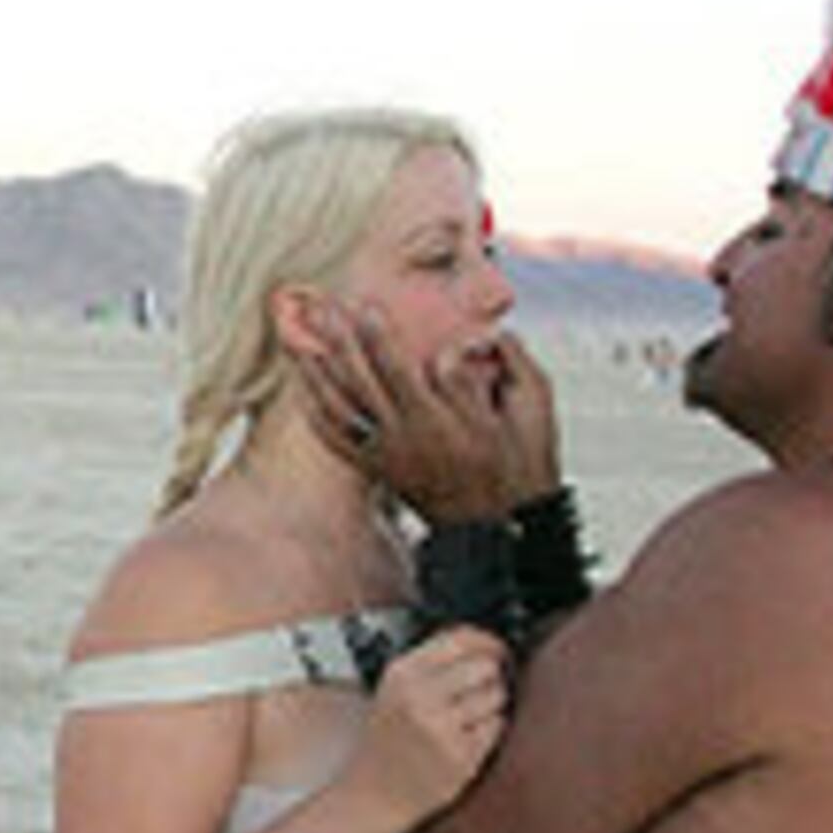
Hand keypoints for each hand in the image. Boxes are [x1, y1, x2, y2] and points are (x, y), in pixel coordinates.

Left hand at [300, 306, 559, 522]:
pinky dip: (318, 414)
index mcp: (442, 421)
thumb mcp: (534, 408)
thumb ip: (512, 361)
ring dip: (318, 373)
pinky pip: (339, 440)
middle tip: (323, 307)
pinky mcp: (380, 469)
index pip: (403, 369)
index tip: (367, 306)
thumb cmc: (521, 463)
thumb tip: (485, 331)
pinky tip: (304, 389)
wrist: (501, 526)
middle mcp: (407, 438)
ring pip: (341, 408)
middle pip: (362, 381)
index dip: (382, 337)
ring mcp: (388, 455)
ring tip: (298, 340)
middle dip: (340, 341)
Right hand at [344, 626, 509, 825]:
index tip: (496, 649)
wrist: (374, 793)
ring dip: (490, 705)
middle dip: (490, 676)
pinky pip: (496, 727)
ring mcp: (441, 729)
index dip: (487, 641)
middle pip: (485, 667)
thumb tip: (483, 642)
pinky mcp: (461, 757)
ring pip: (495, 696)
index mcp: (401, 675)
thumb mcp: (394, 690)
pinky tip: (465, 739)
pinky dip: (487, 731)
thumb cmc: (388, 739)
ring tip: (466, 718)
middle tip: (479, 689)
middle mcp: (419, 698)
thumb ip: (431, 662)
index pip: (460, 640)